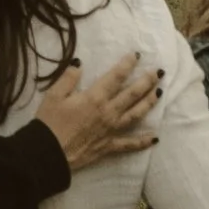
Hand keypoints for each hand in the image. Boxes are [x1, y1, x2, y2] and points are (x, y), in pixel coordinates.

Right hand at [36, 54, 160, 177]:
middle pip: (132, 94)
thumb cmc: (49, 123)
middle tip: (159, 72)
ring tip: (160, 93)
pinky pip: (130, 144)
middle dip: (147, 81)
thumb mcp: (53, 95)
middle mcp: (108, 112)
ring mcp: (111, 130)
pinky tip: (155, 138)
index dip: (128, 64)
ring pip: (136, 114)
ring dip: (149, 103)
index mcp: (95, 97)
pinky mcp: (109, 146)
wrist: (49, 153)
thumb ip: (68, 77)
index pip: (116, 77)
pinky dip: (143, 142)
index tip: (137, 55)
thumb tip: (79, 63)